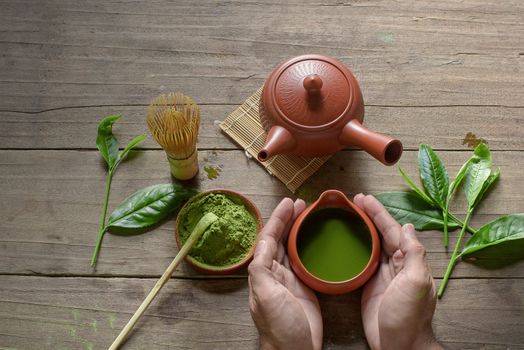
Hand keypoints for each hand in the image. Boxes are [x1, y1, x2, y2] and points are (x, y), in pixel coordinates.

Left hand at [248, 198, 322, 349]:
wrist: (296, 349)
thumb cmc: (279, 327)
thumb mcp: (266, 296)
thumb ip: (261, 269)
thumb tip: (262, 243)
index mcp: (262, 271)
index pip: (269, 237)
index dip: (278, 219)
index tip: (289, 203)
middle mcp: (274, 272)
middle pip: (279, 238)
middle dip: (287, 219)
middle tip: (300, 203)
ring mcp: (288, 278)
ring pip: (290, 246)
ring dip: (296, 229)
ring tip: (306, 213)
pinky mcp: (303, 286)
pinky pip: (302, 259)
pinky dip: (305, 246)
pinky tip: (312, 239)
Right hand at [354, 194, 441, 349]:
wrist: (398, 345)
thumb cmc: (408, 317)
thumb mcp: (416, 282)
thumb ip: (414, 254)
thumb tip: (408, 227)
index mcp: (409, 260)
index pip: (392, 229)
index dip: (378, 213)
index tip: (364, 199)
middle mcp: (397, 264)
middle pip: (382, 233)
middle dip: (369, 215)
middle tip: (354, 201)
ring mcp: (383, 275)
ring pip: (373, 244)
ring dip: (363, 227)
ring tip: (351, 214)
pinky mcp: (370, 285)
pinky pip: (364, 260)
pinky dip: (357, 247)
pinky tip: (349, 241)